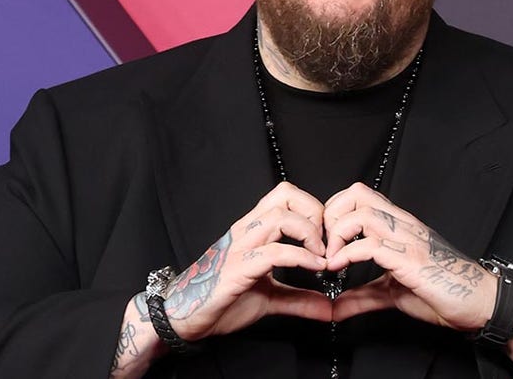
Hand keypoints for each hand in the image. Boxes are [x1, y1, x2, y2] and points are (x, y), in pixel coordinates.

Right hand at [161, 181, 333, 340]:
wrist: (183, 317)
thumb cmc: (221, 301)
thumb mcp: (270, 298)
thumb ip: (300, 300)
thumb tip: (329, 308)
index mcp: (253, 230)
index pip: (286, 195)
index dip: (313, 209)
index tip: (327, 237)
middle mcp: (246, 231)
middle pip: (286, 194)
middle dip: (314, 213)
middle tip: (325, 242)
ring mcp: (240, 248)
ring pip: (280, 216)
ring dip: (309, 233)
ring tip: (320, 257)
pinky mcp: (237, 269)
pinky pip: (274, 253)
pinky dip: (301, 258)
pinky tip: (313, 270)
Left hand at [323, 182, 496, 331]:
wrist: (480, 303)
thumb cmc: (443, 291)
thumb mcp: (392, 293)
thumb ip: (362, 296)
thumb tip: (335, 306)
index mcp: (399, 225)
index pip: (359, 195)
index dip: (334, 212)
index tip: (326, 241)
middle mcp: (402, 225)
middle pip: (356, 193)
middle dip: (331, 216)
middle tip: (326, 245)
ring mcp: (408, 239)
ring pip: (361, 213)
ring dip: (337, 234)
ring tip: (331, 259)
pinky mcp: (411, 259)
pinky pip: (372, 244)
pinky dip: (348, 254)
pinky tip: (340, 269)